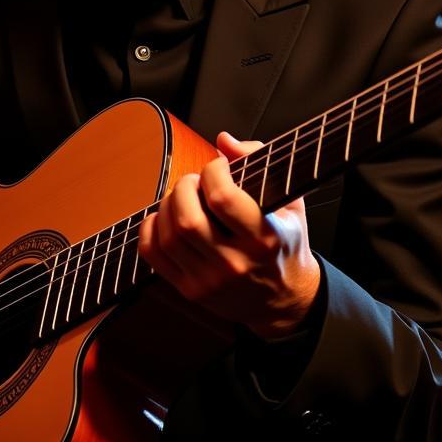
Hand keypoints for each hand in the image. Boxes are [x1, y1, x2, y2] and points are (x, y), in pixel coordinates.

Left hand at [138, 132, 321, 338]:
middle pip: (188, 218)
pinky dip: (151, 228)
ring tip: (183, 196)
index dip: (213, 171)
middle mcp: (235, 263)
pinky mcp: (190, 291)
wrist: (284, 300)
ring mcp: (210, 281)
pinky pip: (153, 254)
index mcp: (264, 238)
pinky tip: (166, 217)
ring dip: (168, 204)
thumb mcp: (289, 202)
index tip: (219, 167)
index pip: (223, 199)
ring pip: (169, 235)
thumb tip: (223, 140)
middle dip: (185, 187)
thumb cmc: (285, 244)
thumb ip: (261, 163)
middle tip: (195, 181)